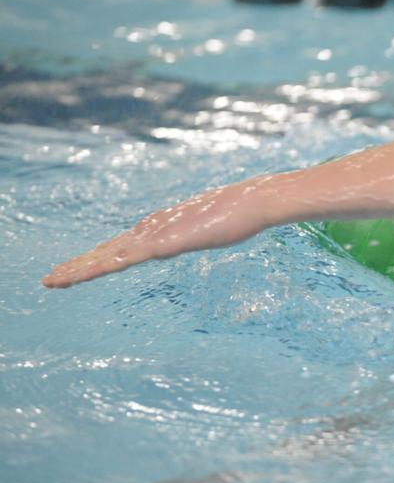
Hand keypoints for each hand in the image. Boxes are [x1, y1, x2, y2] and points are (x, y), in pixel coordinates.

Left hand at [42, 184, 264, 287]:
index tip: (78, 269)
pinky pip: (127, 258)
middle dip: (79, 265)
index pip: (123, 246)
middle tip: (51, 279)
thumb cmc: (240, 213)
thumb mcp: (214, 229)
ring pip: (109, 256)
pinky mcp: (166, 242)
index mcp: (163, 226)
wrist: (252, 201)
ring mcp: (157, 234)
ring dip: (80, 269)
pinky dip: (104, 266)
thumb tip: (201, 233)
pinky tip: (86, 274)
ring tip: (54, 281)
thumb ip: (199, 232)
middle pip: (108, 250)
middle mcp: (153, 227)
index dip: (98, 258)